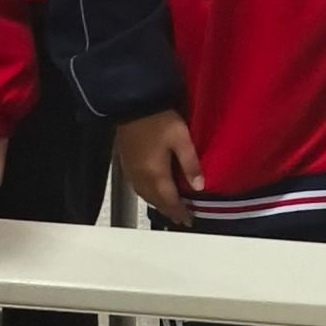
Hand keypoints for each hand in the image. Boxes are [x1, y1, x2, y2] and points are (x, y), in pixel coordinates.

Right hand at [118, 110, 202, 224]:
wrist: (132, 105)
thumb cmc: (159, 120)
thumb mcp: (181, 139)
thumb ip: (190, 163)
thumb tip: (199, 187)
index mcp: (156, 174)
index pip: (169, 200)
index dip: (179, 212)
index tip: (189, 220)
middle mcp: (141, 178)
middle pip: (156, 201)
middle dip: (169, 211)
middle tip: (180, 219)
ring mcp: (132, 171)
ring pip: (145, 196)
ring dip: (158, 204)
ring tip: (169, 209)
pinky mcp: (126, 164)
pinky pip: (137, 187)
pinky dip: (147, 195)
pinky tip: (152, 192)